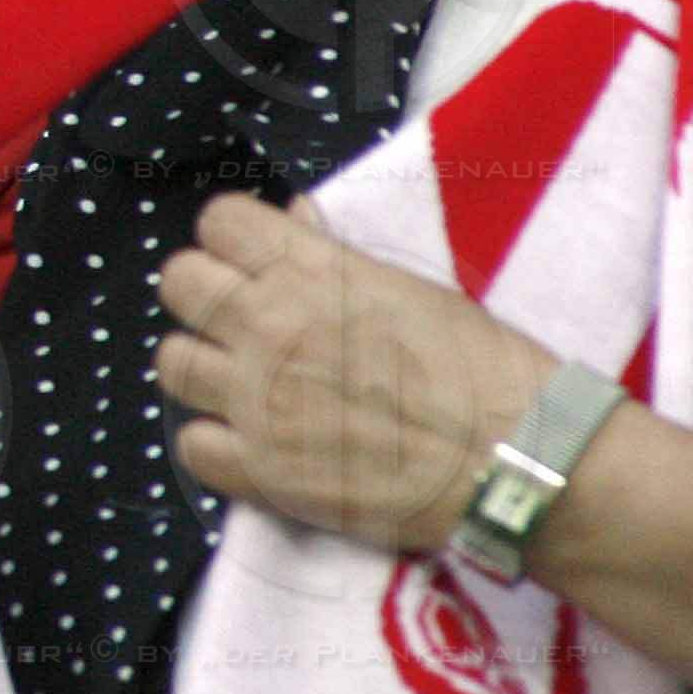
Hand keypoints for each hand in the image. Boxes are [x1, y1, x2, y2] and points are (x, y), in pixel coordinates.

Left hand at [155, 191, 560, 551]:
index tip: (257, 260)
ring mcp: (256, 402)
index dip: (235, 239)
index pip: (218, 222)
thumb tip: (289, 220)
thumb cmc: (484, 368)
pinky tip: (255, 443)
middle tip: (246, 322)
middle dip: (208, 295)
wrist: (520, 465)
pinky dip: (218, 445)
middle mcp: (268, 327)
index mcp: (309, 272)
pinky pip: (192, 445)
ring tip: (247, 384)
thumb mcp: (412, 287)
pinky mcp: (261, 473)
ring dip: (206, 369)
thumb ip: (335, 257)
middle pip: (179, 283)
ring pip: (172, 363)